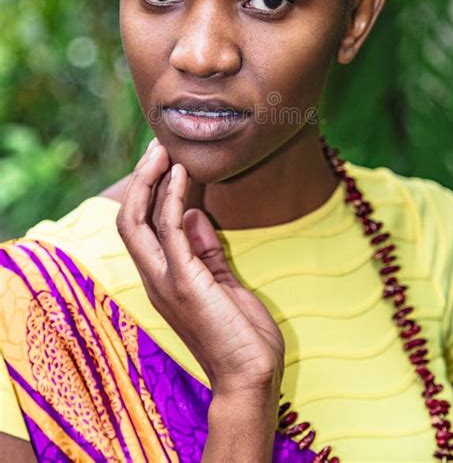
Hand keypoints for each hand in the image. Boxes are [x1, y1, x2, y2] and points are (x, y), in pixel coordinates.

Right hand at [116, 138, 284, 397]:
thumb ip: (205, 250)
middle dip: (141, 179)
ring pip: (137, 221)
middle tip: (157, 146)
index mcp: (164, 277)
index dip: (148, 191)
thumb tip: (195, 213)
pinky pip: (169, 231)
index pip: (142, 226)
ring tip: (163, 150)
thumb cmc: (239, 335)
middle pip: (129, 219)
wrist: (251, 377)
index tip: (164, 160)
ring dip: (149, 181)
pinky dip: (171, 199)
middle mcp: (156, 277)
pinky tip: (181, 175)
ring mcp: (166, 280)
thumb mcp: (222, 283)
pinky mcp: (184, 283)